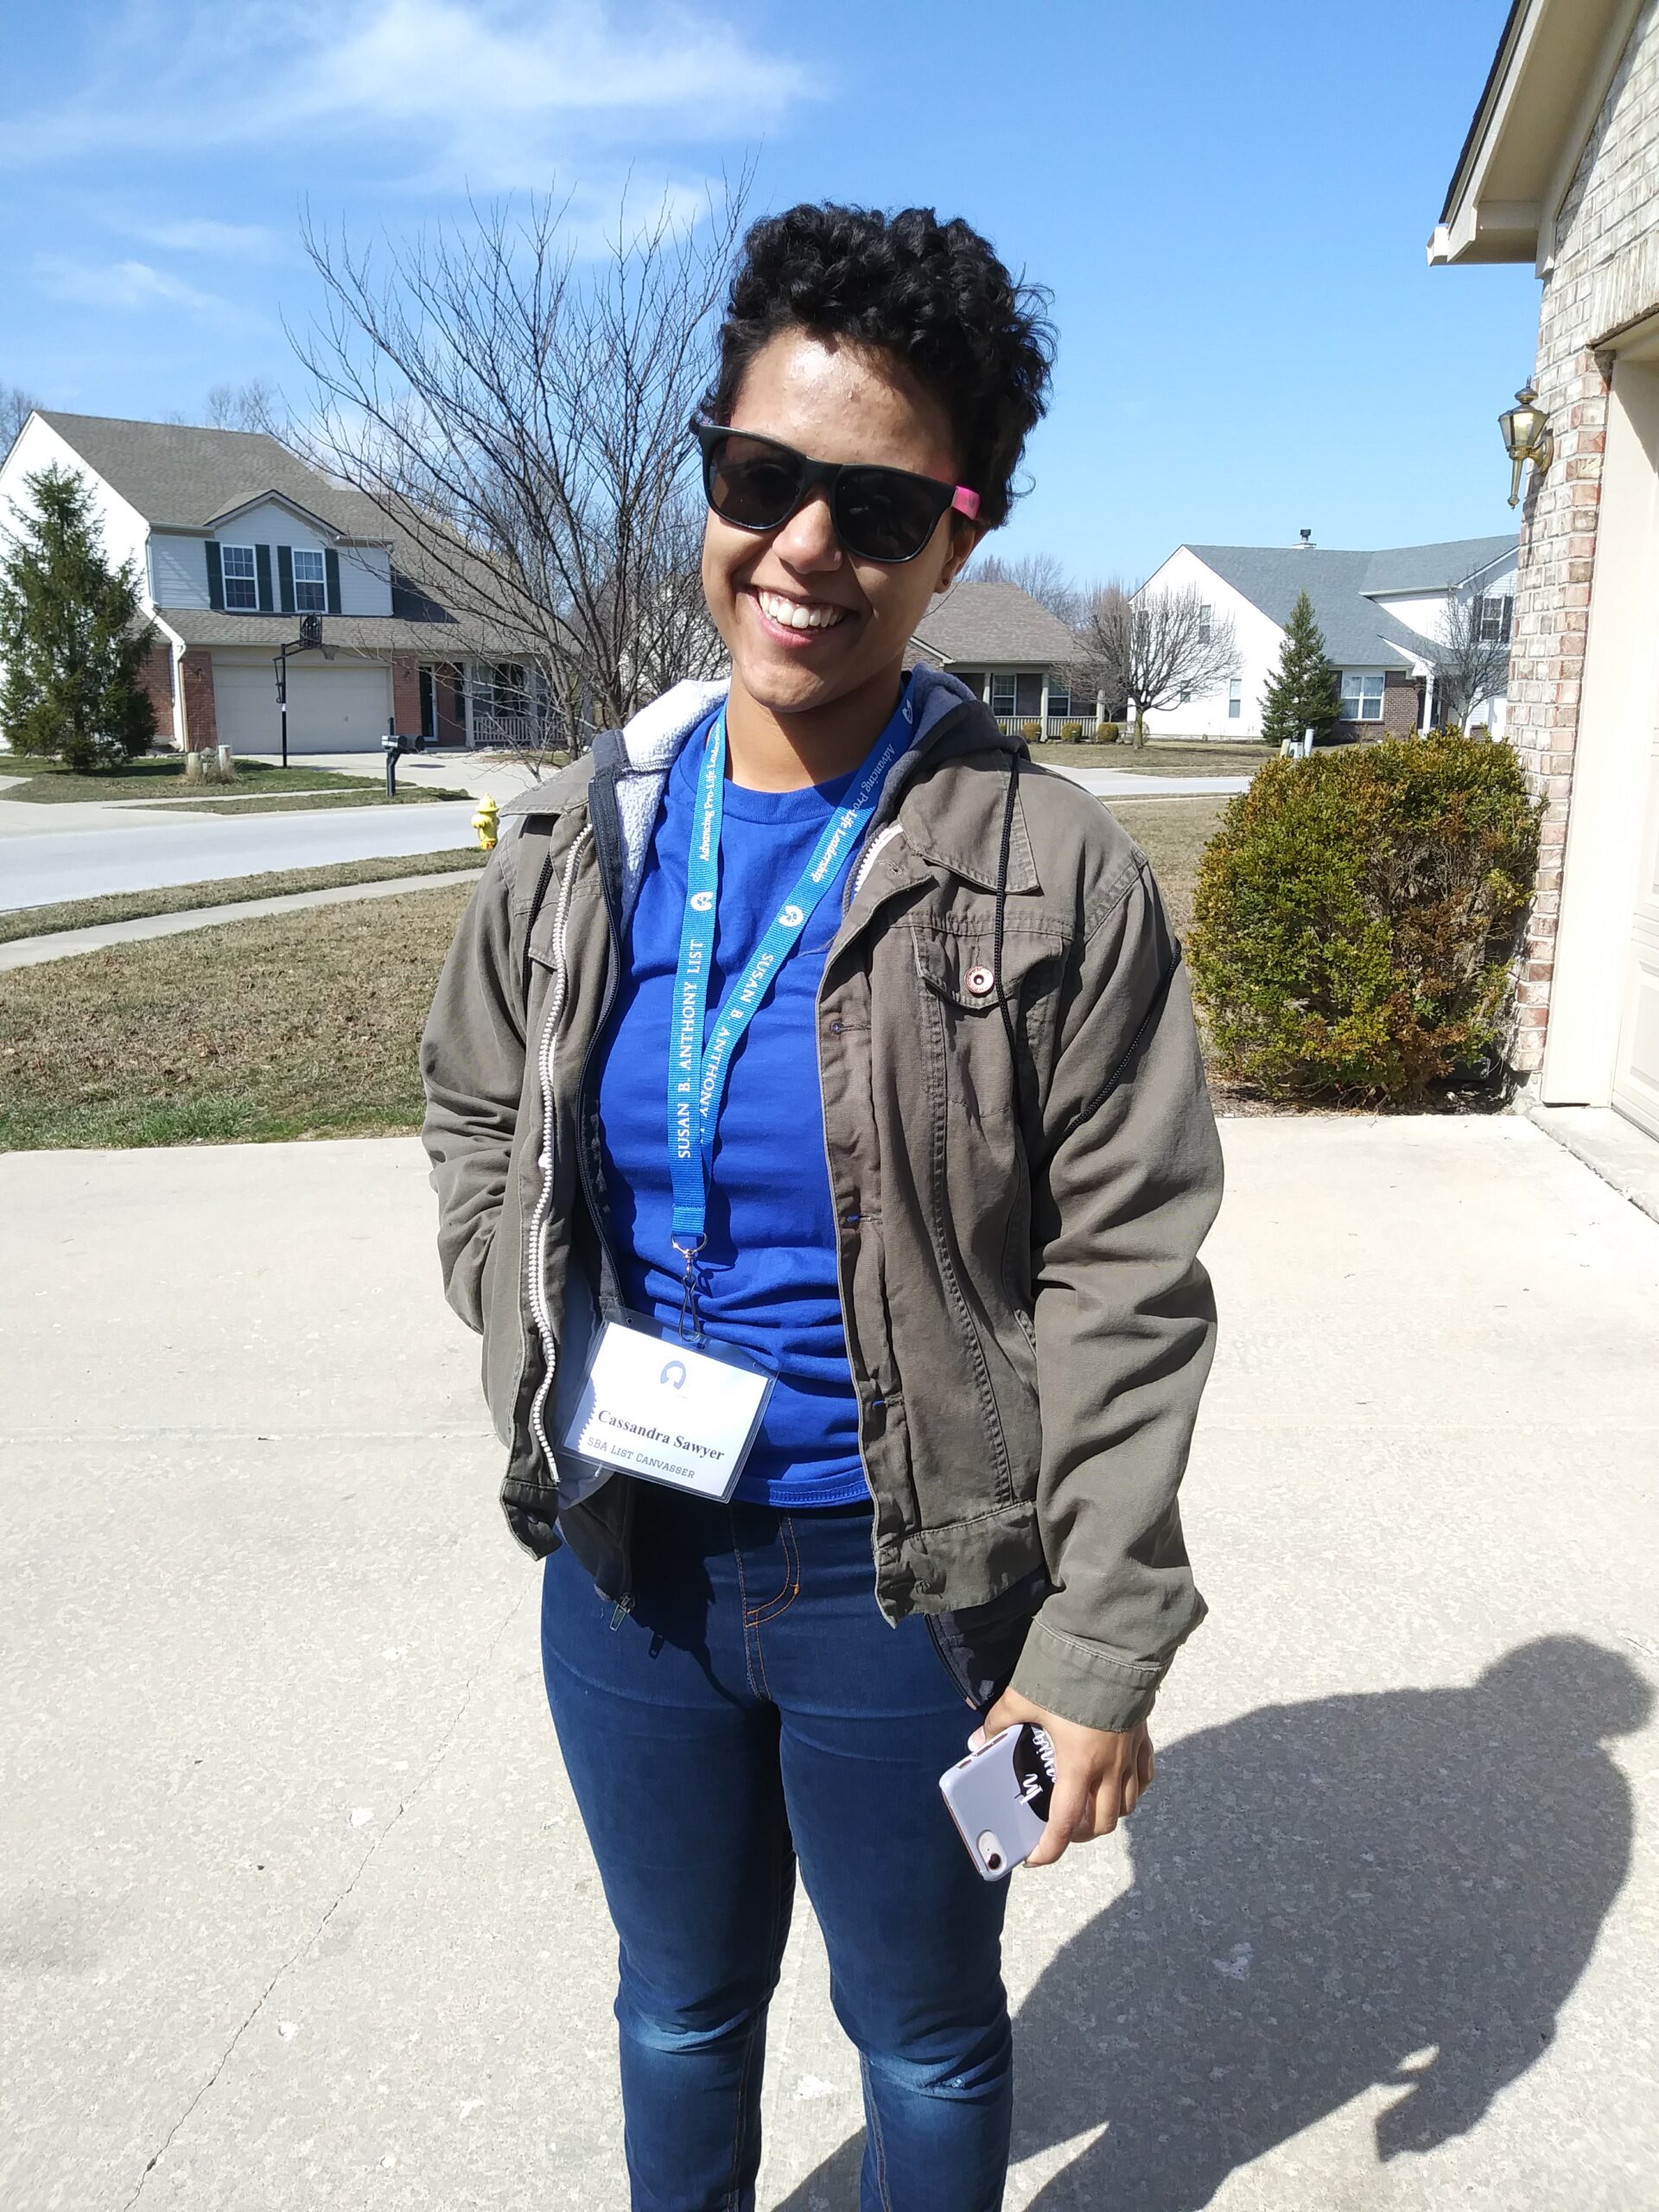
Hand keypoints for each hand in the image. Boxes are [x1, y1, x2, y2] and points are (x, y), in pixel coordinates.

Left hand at [979, 1683, 1153, 1867]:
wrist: (1114, 1649)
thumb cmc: (1069, 1678)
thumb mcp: (1024, 1698)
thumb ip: (1000, 1722)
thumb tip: (978, 1739)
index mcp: (1079, 1766)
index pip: (1065, 1822)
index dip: (1050, 1848)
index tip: (1036, 1859)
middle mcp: (1109, 1769)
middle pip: (1101, 1823)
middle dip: (1079, 1834)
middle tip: (1059, 1828)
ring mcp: (1130, 1755)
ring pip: (1126, 1806)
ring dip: (1106, 1815)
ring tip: (1087, 1808)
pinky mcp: (1143, 1739)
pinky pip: (1144, 1778)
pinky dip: (1131, 1791)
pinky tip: (1119, 1785)